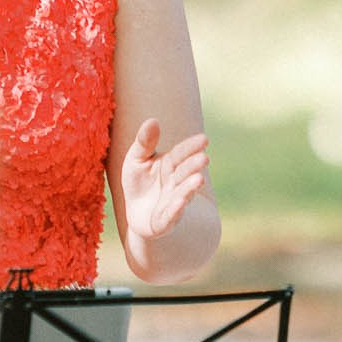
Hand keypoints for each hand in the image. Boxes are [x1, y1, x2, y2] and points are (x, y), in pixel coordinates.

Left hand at [118, 118, 210, 243]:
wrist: (137, 215)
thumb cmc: (139, 182)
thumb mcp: (136, 159)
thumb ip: (144, 142)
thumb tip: (152, 120)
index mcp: (170, 165)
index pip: (181, 153)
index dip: (191, 147)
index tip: (204, 139)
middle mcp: (176, 182)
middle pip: (185, 172)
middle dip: (194, 166)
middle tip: (204, 158)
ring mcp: (173, 202)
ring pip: (183, 193)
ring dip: (190, 187)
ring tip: (199, 179)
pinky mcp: (165, 221)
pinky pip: (171, 215)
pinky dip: (176, 209)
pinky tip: (180, 202)